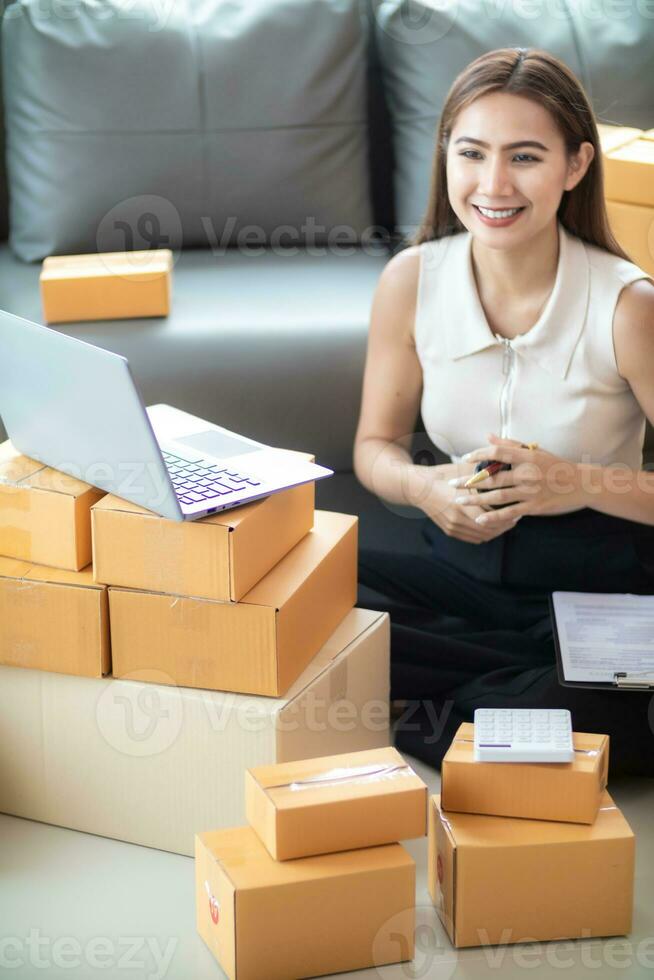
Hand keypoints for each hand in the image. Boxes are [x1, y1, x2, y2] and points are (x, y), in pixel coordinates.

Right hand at [421, 461, 521, 543]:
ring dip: (496, 531)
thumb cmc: (441, 475)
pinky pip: (472, 538)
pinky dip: (484, 534)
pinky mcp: (450, 530)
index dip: (507, 517)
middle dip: (505, 525)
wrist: (417, 486)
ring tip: (506, 523)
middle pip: (488, 530)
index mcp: (461, 504)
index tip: (517, 510)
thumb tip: (504, 469)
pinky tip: (492, 527)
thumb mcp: (462, 472)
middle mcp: (457, 519)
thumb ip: (483, 473)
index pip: (491, 518)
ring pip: (482, 536)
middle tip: (516, 517)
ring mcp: (452, 527)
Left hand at [448, 433, 584, 526]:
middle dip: (468, 481)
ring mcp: (530, 491)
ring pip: (497, 496)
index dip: (479, 454)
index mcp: (527, 456)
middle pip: (492, 477)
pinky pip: (510, 512)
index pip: (497, 452)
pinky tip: (479, 519)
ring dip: (474, 499)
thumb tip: (487, 436)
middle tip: (451, 484)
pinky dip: (493, 517)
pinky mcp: (534, 507)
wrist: (581, 484)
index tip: (465, 459)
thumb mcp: (535, 451)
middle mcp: (527, 473)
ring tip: (458, 501)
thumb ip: (511, 444)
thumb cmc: (555, 465)